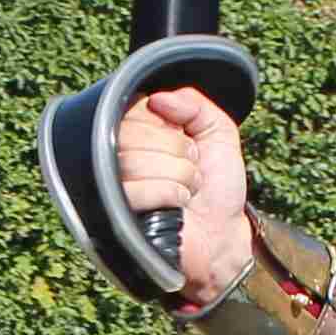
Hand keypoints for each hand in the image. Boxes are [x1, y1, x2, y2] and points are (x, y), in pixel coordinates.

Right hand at [114, 87, 254, 304]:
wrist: (222, 235)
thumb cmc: (217, 185)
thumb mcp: (218, 131)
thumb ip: (194, 103)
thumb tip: (156, 99)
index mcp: (139, 130)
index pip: (136, 106)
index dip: (169, 124)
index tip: (187, 141)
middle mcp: (119, 153)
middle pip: (131, 132)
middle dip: (177, 151)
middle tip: (191, 168)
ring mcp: (113, 185)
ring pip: (133, 161)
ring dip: (178, 175)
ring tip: (188, 189)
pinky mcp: (114, 213)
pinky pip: (135, 190)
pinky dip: (169, 194)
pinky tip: (178, 205)